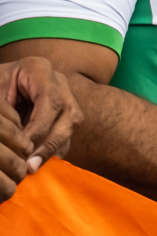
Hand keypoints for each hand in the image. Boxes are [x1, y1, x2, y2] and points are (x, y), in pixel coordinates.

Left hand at [0, 56, 81, 199]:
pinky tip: (37, 161)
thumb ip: (3, 111)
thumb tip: (7, 135)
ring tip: (32, 167)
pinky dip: (52, 150)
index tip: (24, 148)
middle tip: (31, 165)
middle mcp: (59, 83)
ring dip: (52, 150)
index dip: (40, 128)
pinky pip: (66, 136)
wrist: (1, 81)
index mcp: (39, 69)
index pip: (51, 102)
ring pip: (70, 128)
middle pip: (68, 117)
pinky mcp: (65, 115)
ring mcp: (66, 98)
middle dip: (49, 144)